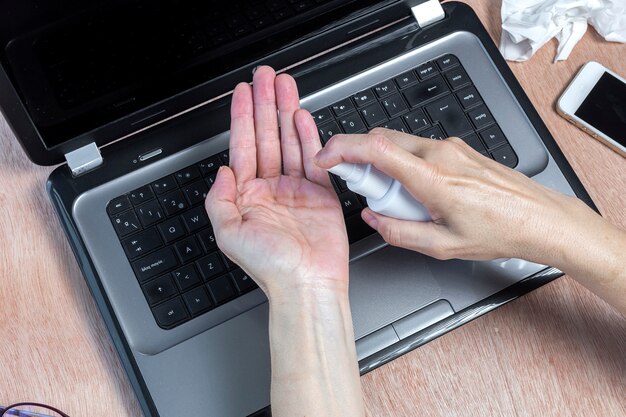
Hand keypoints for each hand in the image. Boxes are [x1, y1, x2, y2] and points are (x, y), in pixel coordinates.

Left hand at [205, 67, 348, 299]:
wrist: (307, 285)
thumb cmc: (270, 267)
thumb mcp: (228, 234)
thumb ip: (218, 199)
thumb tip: (223, 169)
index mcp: (246, 196)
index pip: (242, 146)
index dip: (241, 116)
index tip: (242, 92)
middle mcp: (270, 189)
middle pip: (266, 136)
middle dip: (265, 104)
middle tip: (265, 77)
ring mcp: (296, 189)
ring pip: (290, 141)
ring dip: (286, 112)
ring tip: (285, 86)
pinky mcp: (321, 194)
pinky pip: (314, 158)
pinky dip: (309, 136)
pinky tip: (303, 117)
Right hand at [314, 128, 590, 263]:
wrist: (541, 218)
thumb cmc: (501, 231)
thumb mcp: (443, 246)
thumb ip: (399, 232)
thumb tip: (374, 219)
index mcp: (433, 177)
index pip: (376, 148)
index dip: (342, 148)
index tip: (325, 157)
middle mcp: (441, 153)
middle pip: (382, 139)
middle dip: (361, 158)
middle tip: (362, 188)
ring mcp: (452, 147)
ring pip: (400, 144)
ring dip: (386, 165)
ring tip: (400, 200)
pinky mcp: (459, 149)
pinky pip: (419, 149)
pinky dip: (405, 165)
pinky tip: (420, 193)